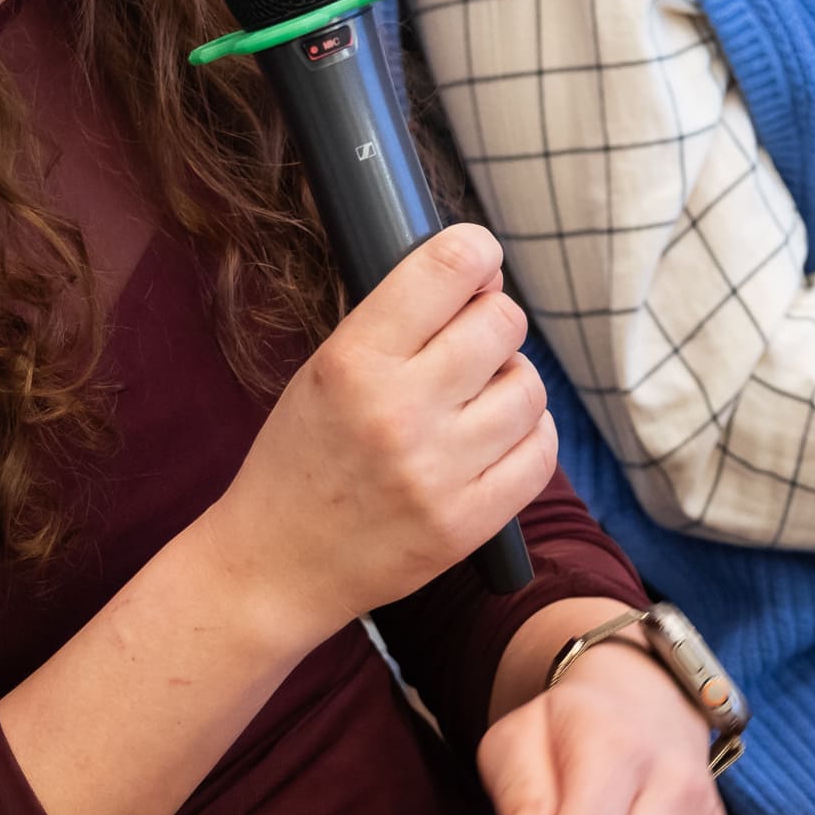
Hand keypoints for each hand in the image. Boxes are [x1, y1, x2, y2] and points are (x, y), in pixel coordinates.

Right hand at [194, 224, 558, 637]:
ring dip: (512, 382)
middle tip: (471, 341)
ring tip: (479, 397)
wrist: (275, 563)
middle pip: (502, 323)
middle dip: (493, 321)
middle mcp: (399, 412)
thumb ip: (396, 323)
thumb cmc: (300, 458)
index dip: (476, 252)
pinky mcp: (466, 523)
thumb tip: (483, 273)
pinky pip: (539, 453)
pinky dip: (528, 435)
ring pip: (529, 387)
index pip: (447, 269)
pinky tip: (498, 437)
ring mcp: (438, 472)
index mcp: (353, 362)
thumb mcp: (322, 371)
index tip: (478, 261)